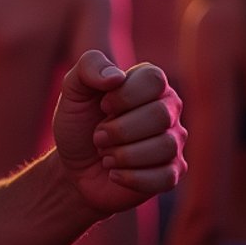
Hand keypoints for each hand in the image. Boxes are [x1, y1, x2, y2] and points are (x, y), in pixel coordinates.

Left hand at [53, 52, 185, 217]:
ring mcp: (173, 142)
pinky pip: (165, 178)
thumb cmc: (78, 124)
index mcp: (150, 83)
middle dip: (119, 129)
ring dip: (123, 155)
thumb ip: (89, 66)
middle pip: (160, 115)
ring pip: (165, 147)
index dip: (123, 96)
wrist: (73, 168)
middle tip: (98, 136)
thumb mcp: (72, 89)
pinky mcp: (171, 174)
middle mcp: (169, 110)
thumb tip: (117, 77)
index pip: (154, 80)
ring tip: (105, 155)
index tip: (103, 106)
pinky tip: (114, 173)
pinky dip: (131, 177)